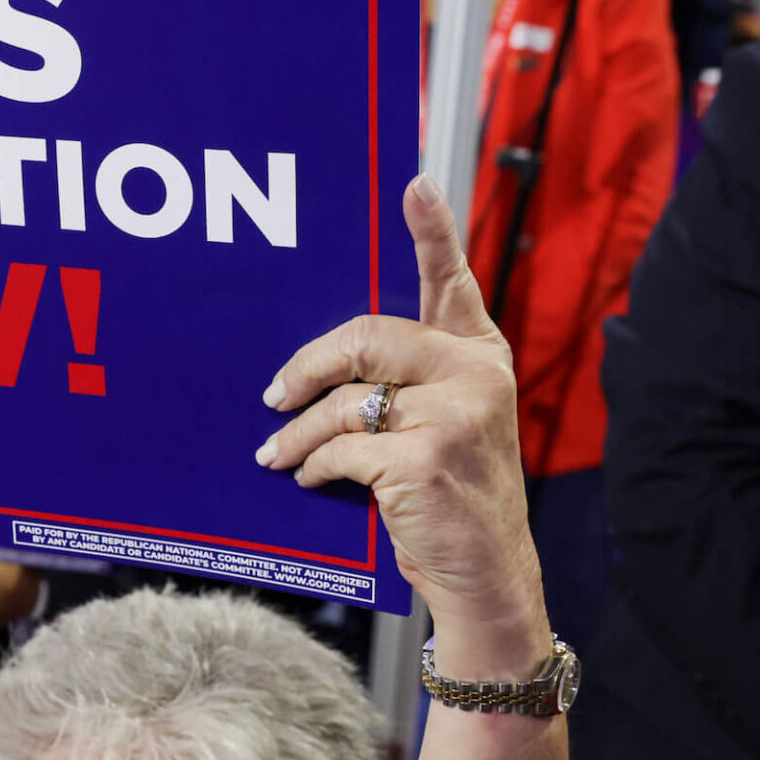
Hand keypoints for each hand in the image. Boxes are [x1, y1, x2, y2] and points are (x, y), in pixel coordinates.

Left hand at [258, 174, 546, 650]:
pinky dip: (315, 466)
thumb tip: (316, 368)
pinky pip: (341, 449)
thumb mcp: (443, 425)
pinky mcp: (427, 459)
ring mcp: (457, 415)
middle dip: (306, 367)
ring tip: (276, 452)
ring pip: (344, 402)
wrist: (486, 575)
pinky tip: (312, 479)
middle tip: (273, 395)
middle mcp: (477, 375)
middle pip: (366, 337)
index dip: (433, 231)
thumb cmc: (449, 496)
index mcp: (480, 355)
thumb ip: (404, 383)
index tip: (413, 185)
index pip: (452, 282)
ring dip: (297, 433)